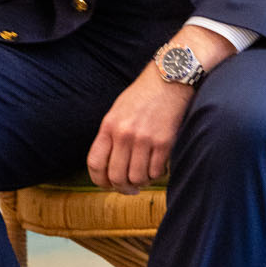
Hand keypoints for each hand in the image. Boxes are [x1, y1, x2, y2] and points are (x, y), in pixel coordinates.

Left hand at [88, 26, 235, 192]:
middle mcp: (124, 134)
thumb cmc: (144, 95)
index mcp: (109, 126)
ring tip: (145, 177)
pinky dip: (156, 175)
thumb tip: (108, 166)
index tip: (107, 184)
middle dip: (122, 187)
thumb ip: (111, 135)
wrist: (170, 79)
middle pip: (116, 176)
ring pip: (137, 178)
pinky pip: (156, 172)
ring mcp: (144, 139)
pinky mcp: (164, 142)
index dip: (99, 181)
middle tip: (129, 187)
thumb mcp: (118, 111)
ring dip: (141, 182)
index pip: (95, 163)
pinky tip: (157, 166)